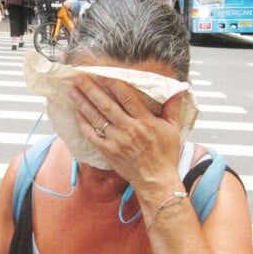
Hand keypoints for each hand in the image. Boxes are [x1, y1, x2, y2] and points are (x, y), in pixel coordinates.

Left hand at [69, 73, 183, 193]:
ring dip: (83, 103)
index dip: (114, 83)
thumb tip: (178, 89)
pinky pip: (92, 135)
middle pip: (107, 105)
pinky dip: (83, 123)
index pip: (127, 97)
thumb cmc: (165, 155)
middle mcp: (129, 130)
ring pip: (96, 118)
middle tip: (80, 77)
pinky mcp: (108, 152)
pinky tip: (76, 112)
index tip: (103, 72)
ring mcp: (117, 141)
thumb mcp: (173, 129)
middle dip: (92, 89)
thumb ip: (172, 107)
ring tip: (73, 90)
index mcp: (146, 121)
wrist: (156, 181)